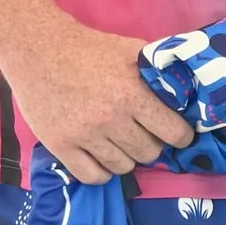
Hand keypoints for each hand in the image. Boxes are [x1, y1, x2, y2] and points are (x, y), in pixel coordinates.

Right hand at [3, 17, 192, 183]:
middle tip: (144, 133)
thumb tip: (188, 90)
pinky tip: (102, 157)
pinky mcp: (60, 145)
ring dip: (127, 157)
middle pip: (149, 153)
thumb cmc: (88, 48)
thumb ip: (159, 72)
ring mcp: (83, 135)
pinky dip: (102, 172)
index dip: (180, 135)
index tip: (176, 133)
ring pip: (123, 167)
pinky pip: (92, 177)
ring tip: (120, 142)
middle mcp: (110, 118)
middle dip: (152, 144)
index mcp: (132, 93)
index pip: (174, 133)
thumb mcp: (131, 50)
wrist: (38, 48)